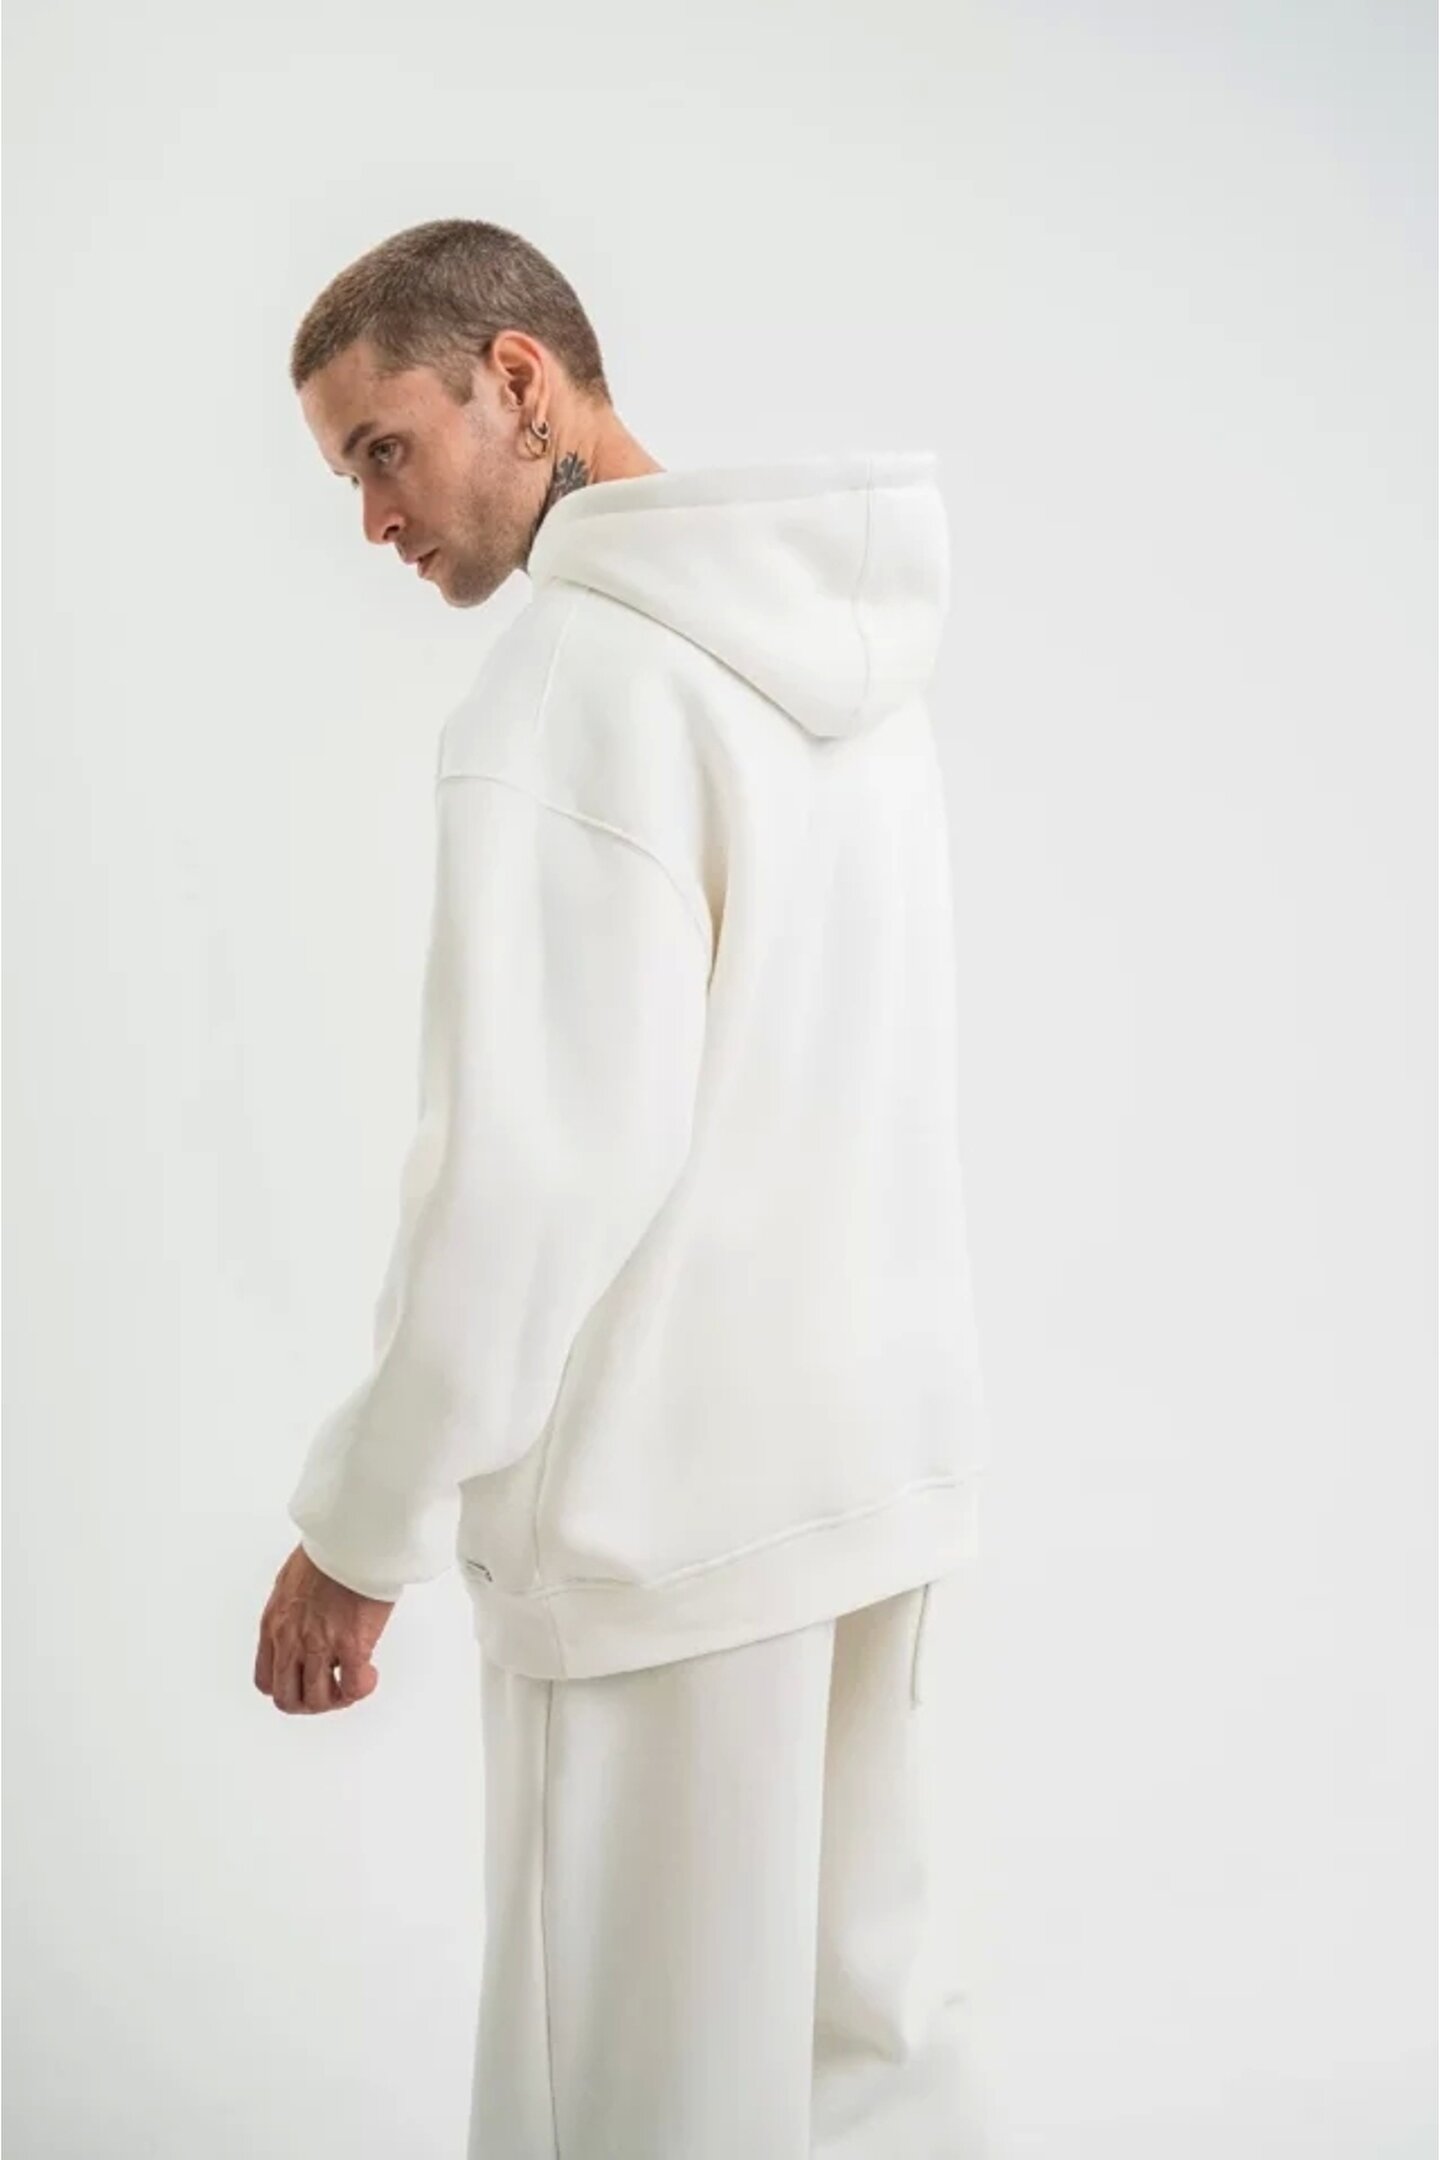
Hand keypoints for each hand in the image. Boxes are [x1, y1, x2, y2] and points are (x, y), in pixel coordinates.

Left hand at [254, 1544, 395, 1713]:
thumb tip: (306, 1622)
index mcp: (274, 1624)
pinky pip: (353, 1687)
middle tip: (332, 1689)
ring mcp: (320, 1644)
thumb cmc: (330, 1548)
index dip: (288, 1687)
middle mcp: (291, 1640)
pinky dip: (361, 1688)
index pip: (266, 1680)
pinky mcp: (351, 1645)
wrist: (354, 1536)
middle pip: (288, 1699)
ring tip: (352, 1682)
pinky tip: (370, 1674)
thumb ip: (293, 1611)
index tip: (307, 1679)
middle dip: (311, 1702)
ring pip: (318, 1700)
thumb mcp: (292, 1582)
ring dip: (337, 1698)